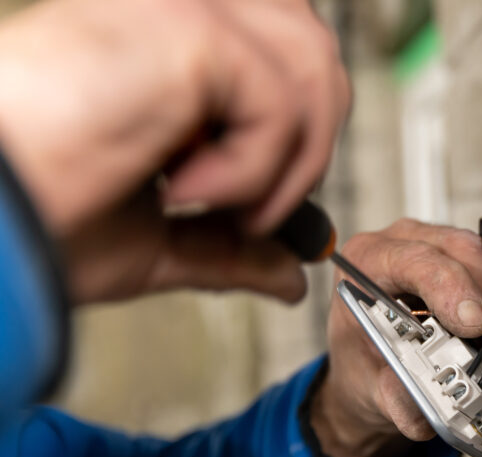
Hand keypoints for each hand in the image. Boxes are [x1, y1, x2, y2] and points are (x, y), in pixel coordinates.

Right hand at [0, 0, 349, 302]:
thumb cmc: (36, 221)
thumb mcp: (157, 242)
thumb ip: (229, 248)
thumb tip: (291, 274)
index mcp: (172, 42)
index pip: (287, 58)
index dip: (299, 135)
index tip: (252, 206)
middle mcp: (181, 5)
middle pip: (315, 54)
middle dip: (307, 149)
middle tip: (242, 212)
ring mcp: (182, 5)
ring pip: (313, 68)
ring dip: (286, 165)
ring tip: (211, 206)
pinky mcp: (187, 25)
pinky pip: (279, 99)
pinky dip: (251, 170)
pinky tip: (181, 189)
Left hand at [309, 220, 481, 456]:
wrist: (371, 367)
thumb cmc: (365, 363)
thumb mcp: (369, 389)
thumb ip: (393, 399)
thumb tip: (422, 403)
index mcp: (364, 265)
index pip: (413, 261)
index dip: (449, 287)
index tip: (473, 321)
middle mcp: (398, 245)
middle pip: (455, 250)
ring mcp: (433, 245)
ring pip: (480, 254)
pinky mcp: (459, 257)